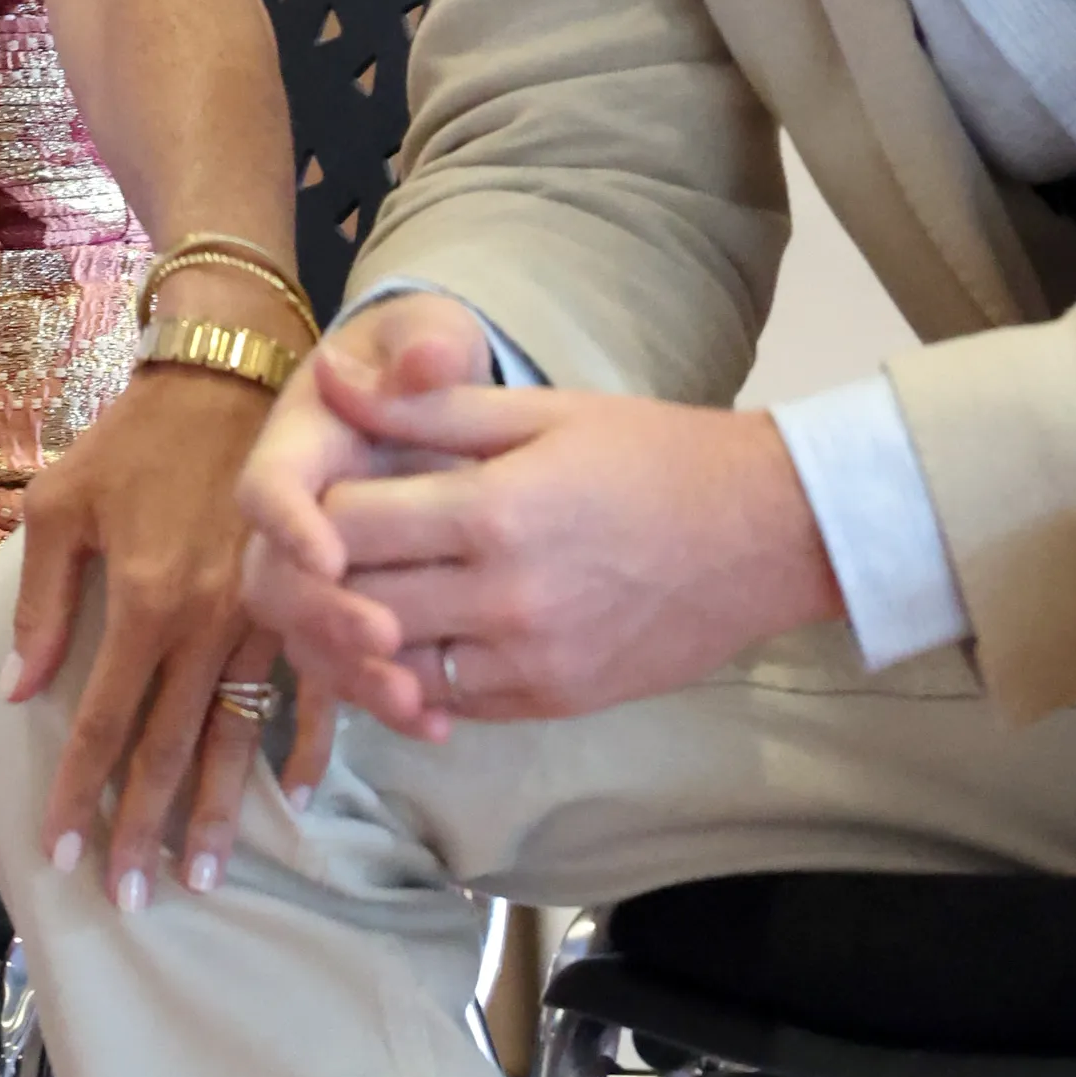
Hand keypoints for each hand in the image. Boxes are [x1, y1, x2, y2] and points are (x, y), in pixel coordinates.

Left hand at [2, 367, 331, 907]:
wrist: (231, 373)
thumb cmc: (135, 436)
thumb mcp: (61, 503)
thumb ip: (45, 602)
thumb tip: (18, 689)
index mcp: (140, 600)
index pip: (101, 723)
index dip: (80, 794)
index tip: (62, 856)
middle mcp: (204, 622)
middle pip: (168, 749)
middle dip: (145, 830)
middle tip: (131, 900)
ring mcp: (263, 617)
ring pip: (237, 735)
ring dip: (220, 811)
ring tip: (203, 874)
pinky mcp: (305, 600)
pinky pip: (314, 686)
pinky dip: (310, 743)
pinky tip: (297, 796)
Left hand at [243, 347, 839, 734]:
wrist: (763, 534)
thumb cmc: (651, 453)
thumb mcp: (538, 410)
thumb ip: (425, 406)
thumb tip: (329, 374)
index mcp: (491, 512)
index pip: (346, 528)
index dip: (312, 513)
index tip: (317, 494)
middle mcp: (502, 598)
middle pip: (356, 603)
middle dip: (321, 579)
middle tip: (317, 552)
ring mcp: (528, 661)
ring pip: (392, 669)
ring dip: (361, 637)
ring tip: (360, 593)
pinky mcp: (551, 701)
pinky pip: (450, 702)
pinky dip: (418, 676)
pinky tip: (417, 637)